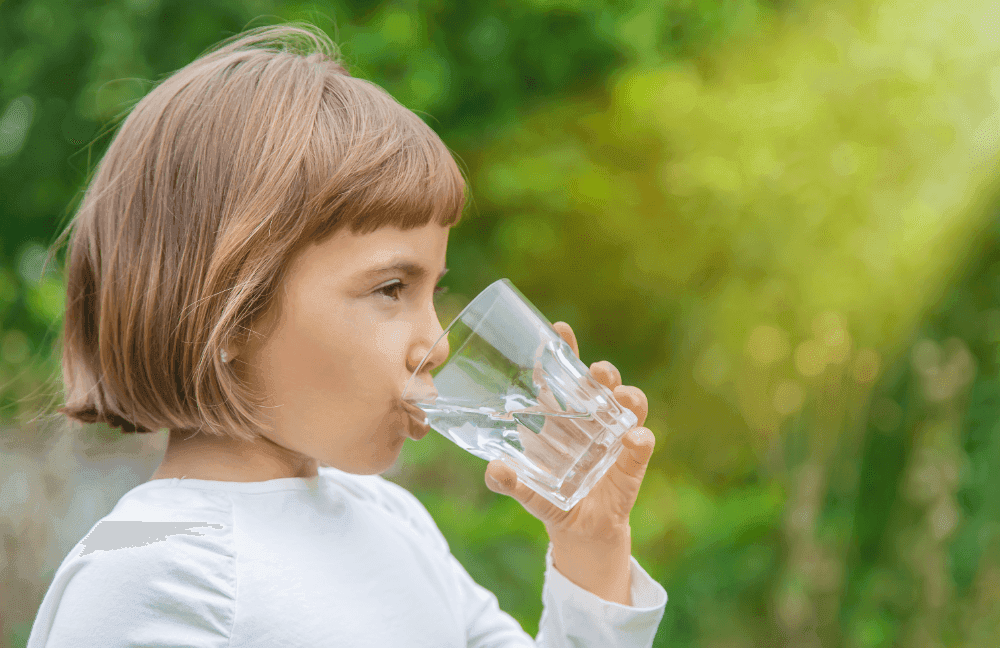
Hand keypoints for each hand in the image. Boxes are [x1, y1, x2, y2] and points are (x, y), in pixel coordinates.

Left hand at [483, 321, 655, 545]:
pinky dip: (640, 438)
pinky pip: (643, 443)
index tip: (559, 329)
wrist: (578, 531)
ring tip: (620, 396)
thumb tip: (494, 469)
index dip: (563, 350)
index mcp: (562, 415)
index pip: (563, 375)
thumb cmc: (548, 495)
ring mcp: (616, 436)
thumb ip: (506, 482)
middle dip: (602, 371)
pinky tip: (632, 438)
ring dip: (627, 394)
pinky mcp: (632, 460)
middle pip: (602, 382)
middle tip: (596, 371)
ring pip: (631, 404)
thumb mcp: (524, 488)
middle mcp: (592, 418)